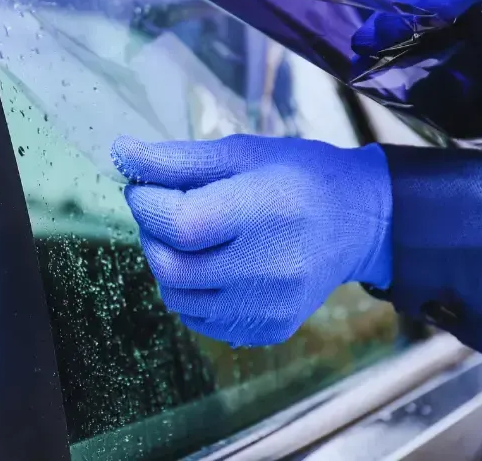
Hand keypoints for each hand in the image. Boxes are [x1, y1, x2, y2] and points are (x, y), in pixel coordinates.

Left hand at [111, 135, 392, 346]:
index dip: (147, 205)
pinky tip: (213, 265)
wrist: (360, 223)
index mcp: (265, 210)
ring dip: (167, 264)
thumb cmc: (298, 176)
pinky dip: (191, 292)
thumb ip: (178, 159)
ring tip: (191, 237)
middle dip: (152, 235)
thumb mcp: (242, 153)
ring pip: (178, 297)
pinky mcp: (270, 328)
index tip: (143, 188)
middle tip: (165, 211)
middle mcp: (270, 266)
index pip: (180, 223)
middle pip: (171, 266)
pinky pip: (201, 319)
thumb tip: (120, 152)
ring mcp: (271, 305)